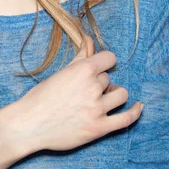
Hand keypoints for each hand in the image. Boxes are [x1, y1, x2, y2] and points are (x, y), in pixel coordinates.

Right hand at [15, 35, 142, 151]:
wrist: (30, 124)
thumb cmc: (41, 97)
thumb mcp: (60, 73)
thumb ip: (79, 57)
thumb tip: (89, 40)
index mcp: (82, 70)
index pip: (109, 58)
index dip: (104, 62)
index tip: (100, 66)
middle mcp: (93, 87)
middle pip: (109, 79)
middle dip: (99, 83)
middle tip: (83, 90)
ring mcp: (98, 109)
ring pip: (121, 95)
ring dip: (112, 95)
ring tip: (101, 99)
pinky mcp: (100, 128)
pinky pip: (127, 119)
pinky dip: (135, 112)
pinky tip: (139, 106)